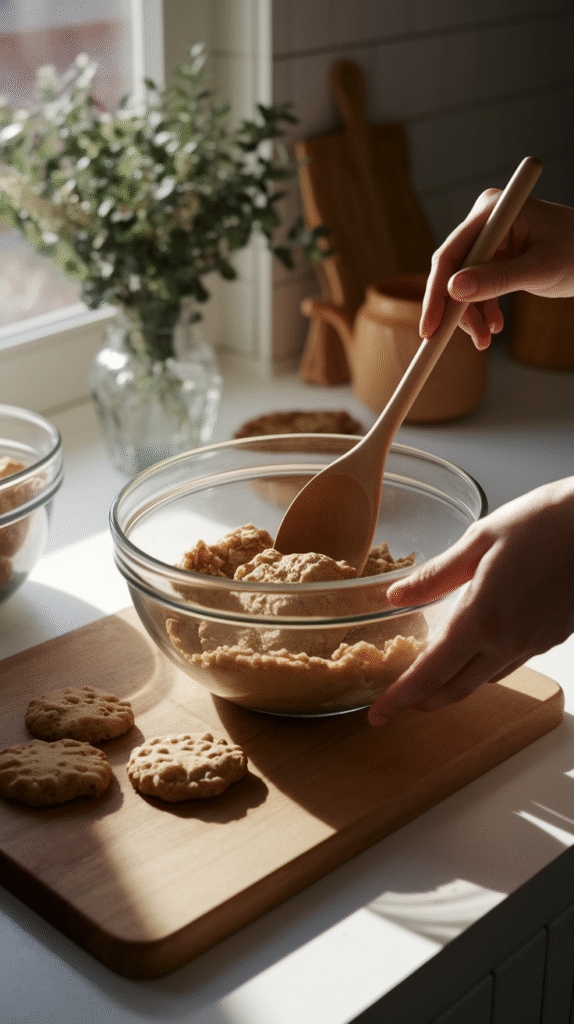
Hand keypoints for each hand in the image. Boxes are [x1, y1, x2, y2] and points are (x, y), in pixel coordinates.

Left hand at [368, 478, 573, 725]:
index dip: (400, 698)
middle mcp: (509, 641)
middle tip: (397, 705)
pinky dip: (483, 669)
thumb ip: (435, 575)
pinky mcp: (552, 638)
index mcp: (482, 618)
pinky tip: (475, 653)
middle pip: (456, 689)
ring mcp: (534, 643)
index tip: (377, 715)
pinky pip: (509, 664)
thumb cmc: (544, 522)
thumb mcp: (479, 540)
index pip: (430, 673)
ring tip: (430, 681)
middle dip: (423, 702)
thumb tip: (396, 596)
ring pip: (485, 680)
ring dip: (453, 688)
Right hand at [420, 194, 573, 348]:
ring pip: (461, 284)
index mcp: (493, 212)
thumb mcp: (540, 269)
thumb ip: (498, 279)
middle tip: (459, 340)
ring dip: (469, 315)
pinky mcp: (493, 256)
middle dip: (455, 309)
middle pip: (451, 270)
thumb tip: (453, 290)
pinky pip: (475, 287)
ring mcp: (487, 239)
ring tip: (485, 340)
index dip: (436, 293)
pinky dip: (481, 310)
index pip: (451, 254)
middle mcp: (484, 222)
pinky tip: (494, 327)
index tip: (430, 327)